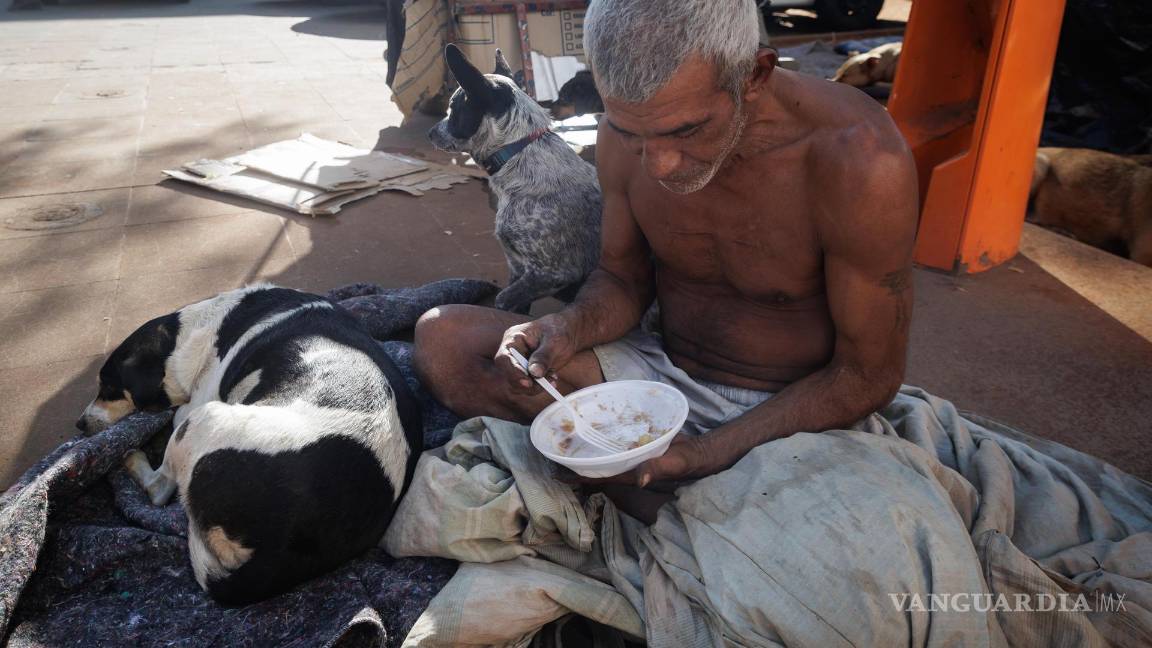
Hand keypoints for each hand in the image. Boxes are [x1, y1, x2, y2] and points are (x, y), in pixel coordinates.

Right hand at [494, 314, 577, 395]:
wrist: (565, 333)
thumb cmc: (558, 330)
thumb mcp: (554, 340)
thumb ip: (543, 356)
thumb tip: (534, 373)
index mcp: (513, 339)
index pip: (504, 358)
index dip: (513, 372)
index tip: (528, 382)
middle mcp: (511, 353)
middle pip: (509, 375)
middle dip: (527, 383)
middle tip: (547, 384)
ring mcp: (518, 365)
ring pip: (517, 385)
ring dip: (535, 387)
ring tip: (553, 377)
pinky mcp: (526, 374)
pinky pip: (527, 386)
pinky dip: (539, 386)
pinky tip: (552, 378)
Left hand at [560, 433, 718, 489]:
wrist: (702, 452)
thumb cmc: (688, 460)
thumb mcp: (674, 463)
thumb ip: (657, 468)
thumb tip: (640, 480)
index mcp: (631, 473)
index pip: (599, 477)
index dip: (578, 477)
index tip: (556, 474)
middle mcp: (629, 467)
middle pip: (598, 468)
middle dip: (577, 465)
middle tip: (555, 454)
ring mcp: (634, 458)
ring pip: (607, 457)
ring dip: (590, 453)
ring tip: (569, 443)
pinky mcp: (641, 448)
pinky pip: (619, 445)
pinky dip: (607, 440)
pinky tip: (598, 431)